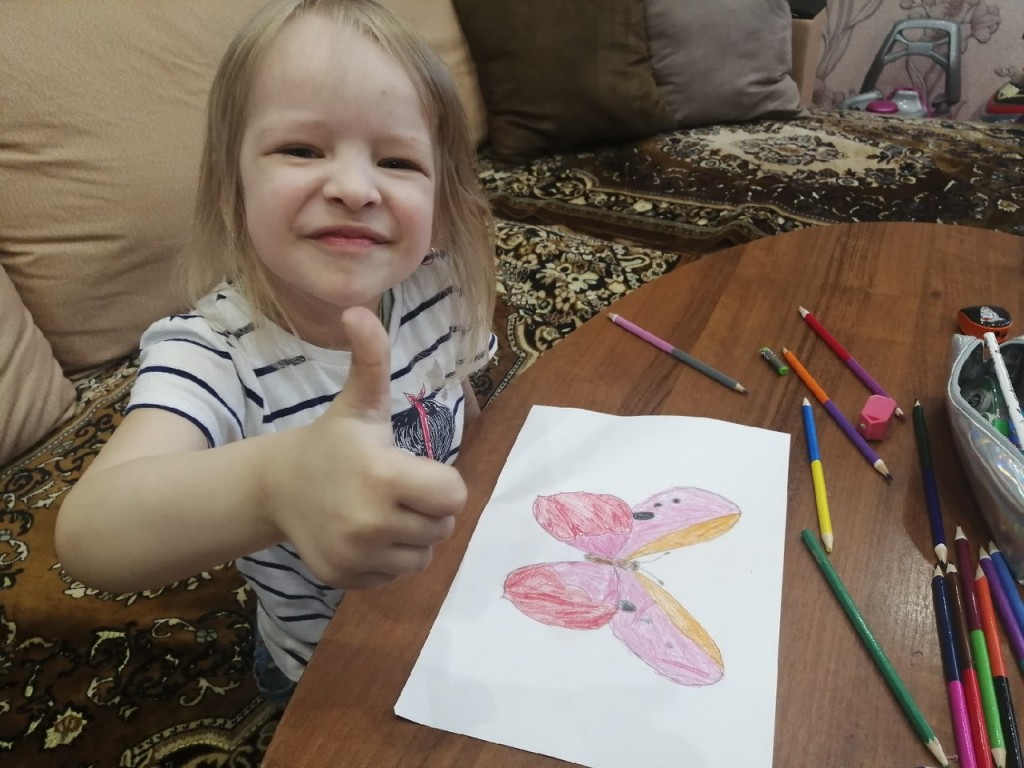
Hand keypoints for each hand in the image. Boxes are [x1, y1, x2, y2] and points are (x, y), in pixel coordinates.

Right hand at [262, 307, 465, 588]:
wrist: (279, 486)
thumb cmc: (333, 442)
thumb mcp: (360, 401)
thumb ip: (371, 358)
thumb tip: (357, 309)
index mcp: (383, 476)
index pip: (454, 496)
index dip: (440, 481)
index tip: (413, 468)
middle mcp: (371, 523)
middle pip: (442, 526)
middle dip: (428, 508)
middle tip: (396, 488)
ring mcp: (356, 556)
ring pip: (422, 555)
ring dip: (412, 535)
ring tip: (381, 509)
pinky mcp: (346, 579)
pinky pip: (396, 575)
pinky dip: (388, 558)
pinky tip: (364, 533)